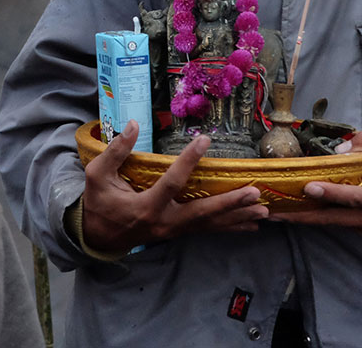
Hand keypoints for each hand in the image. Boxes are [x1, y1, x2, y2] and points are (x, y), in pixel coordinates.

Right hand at [81, 121, 268, 251]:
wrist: (97, 237)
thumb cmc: (98, 203)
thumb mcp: (97, 175)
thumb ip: (115, 151)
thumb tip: (134, 125)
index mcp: (145, 206)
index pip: (172, 182)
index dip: (189, 161)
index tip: (204, 140)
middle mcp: (164, 222)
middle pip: (202, 213)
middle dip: (230, 203)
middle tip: (254, 193)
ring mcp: (173, 231)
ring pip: (210, 225)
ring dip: (238, 217)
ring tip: (264, 210)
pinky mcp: (178, 233)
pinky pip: (208, 230)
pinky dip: (230, 227)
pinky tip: (251, 225)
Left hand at [269, 130, 361, 232]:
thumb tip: (337, 151)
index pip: (354, 197)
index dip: (331, 193)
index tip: (308, 187)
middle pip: (333, 218)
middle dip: (302, 215)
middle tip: (274, 212)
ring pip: (329, 223)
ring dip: (301, 218)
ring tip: (273, 213)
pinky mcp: (359, 226)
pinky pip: (332, 221)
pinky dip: (311, 216)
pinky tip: (289, 211)